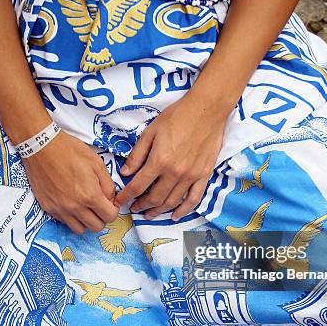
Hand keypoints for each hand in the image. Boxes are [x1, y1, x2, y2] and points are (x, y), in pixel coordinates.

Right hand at [23, 131, 118, 233]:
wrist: (41, 147)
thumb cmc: (70, 151)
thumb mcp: (97, 164)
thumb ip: (108, 185)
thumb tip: (111, 199)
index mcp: (90, 195)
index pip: (110, 216)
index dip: (113, 210)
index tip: (110, 204)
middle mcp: (75, 207)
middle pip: (96, 227)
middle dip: (101, 218)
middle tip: (99, 206)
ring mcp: (60, 209)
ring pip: (79, 229)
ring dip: (86, 221)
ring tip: (85, 207)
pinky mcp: (48, 207)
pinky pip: (64, 222)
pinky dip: (71, 217)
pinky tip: (71, 203)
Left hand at [115, 94, 225, 220]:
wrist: (206, 110)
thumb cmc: (177, 116)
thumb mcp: (151, 132)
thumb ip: (137, 154)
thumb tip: (125, 172)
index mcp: (159, 160)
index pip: (138, 186)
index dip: (126, 196)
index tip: (119, 202)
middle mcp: (175, 172)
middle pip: (154, 198)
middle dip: (141, 206)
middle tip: (134, 208)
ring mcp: (191, 176)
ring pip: (172, 201)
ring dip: (159, 211)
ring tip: (149, 214)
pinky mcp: (203, 175)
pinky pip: (193, 199)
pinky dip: (183, 210)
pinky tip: (175, 215)